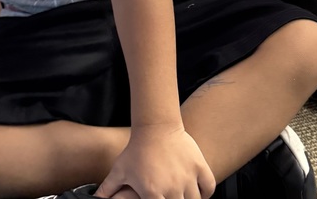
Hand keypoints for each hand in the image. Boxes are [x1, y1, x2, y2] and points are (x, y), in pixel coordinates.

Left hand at [95, 124, 214, 198]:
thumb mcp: (119, 171)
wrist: (155, 125)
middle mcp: (172, 188)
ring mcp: (188, 177)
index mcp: (152, 193)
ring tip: (183, 196)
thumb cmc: (136, 149)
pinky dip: (206, 192)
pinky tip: (197, 192)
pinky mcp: (200, 166)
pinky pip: (209, 187)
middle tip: (171, 197)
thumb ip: (107, 189)